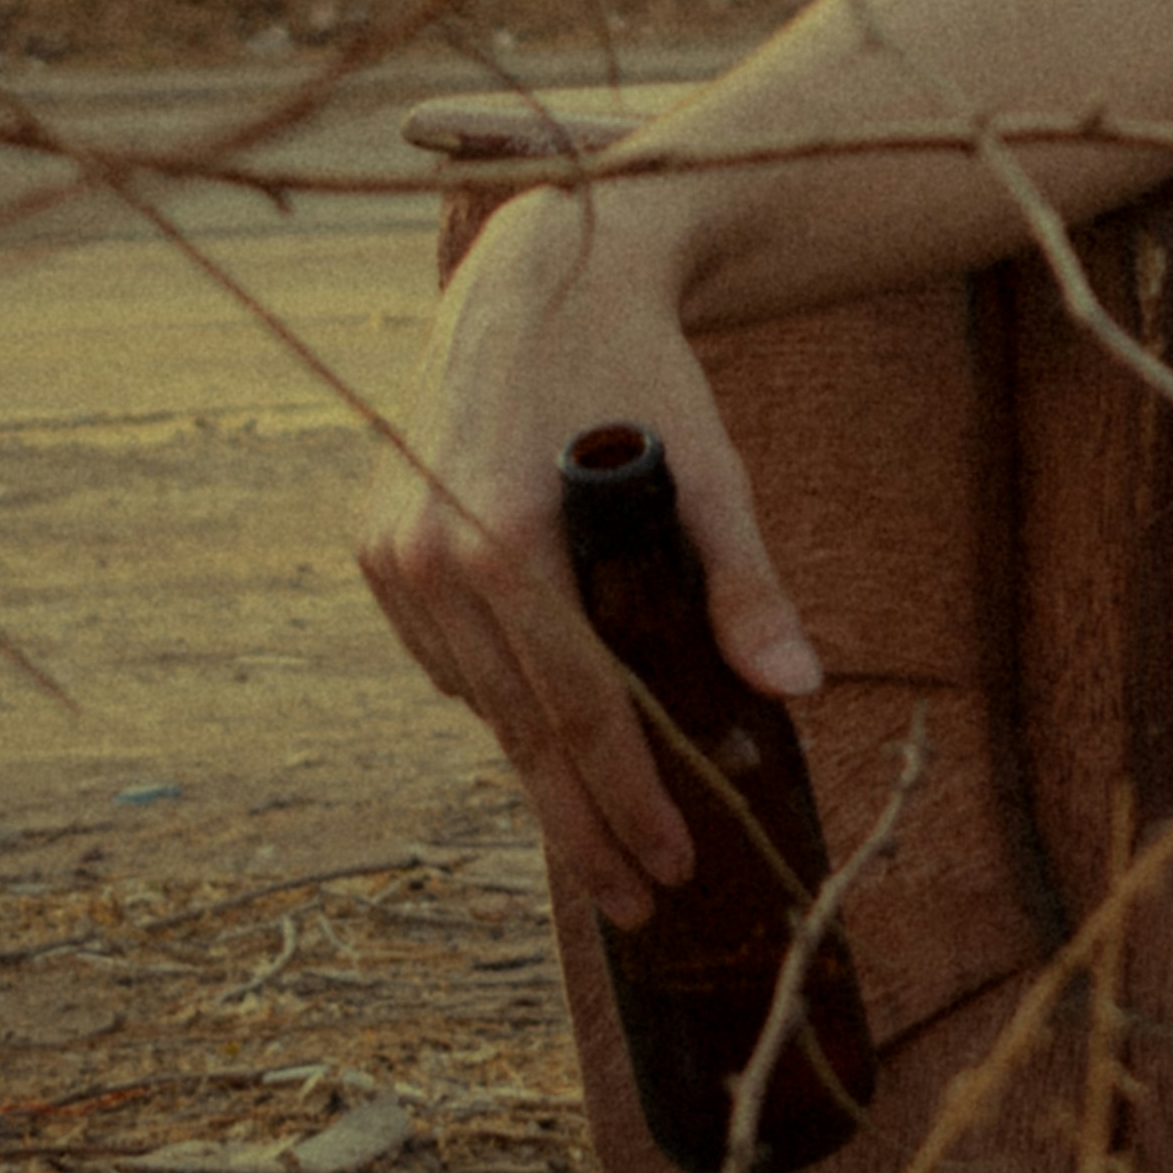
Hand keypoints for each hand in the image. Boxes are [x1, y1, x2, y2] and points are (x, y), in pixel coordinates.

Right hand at [350, 196, 817, 924]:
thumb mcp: (708, 471)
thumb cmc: (639, 368)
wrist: (539, 269)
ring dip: (539, 773)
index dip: (628, 800)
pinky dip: (500, 702)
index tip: (672, 868)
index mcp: (504, 543)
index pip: (577, 713)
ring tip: (605, 844)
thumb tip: (797, 691)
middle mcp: (429, 558)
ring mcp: (388, 555)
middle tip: (640, 903)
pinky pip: (446, 657)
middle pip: (518, 730)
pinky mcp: (375, 546)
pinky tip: (550, 742)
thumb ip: (745, 585)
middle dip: (584, 825)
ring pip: (478, 702)